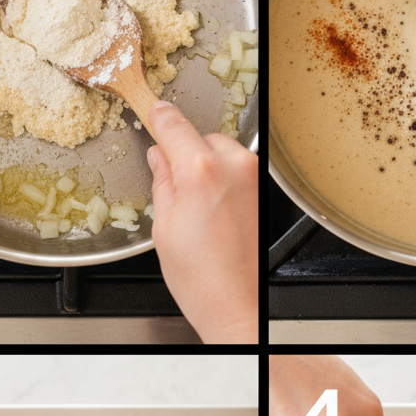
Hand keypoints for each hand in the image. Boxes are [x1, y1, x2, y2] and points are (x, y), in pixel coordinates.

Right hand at [146, 102, 257, 343]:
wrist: (235, 304)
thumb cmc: (200, 276)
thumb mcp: (163, 225)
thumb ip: (162, 180)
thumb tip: (160, 156)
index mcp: (200, 170)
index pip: (173, 123)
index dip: (159, 116)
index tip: (153, 111)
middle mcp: (233, 166)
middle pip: (200, 137)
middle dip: (185, 154)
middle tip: (174, 187)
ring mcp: (253, 177)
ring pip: (221, 152)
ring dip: (207, 166)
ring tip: (197, 207)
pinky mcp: (263, 190)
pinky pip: (237, 169)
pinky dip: (224, 179)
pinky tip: (214, 213)